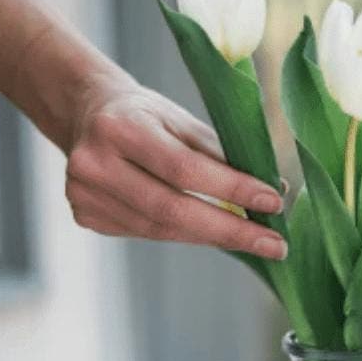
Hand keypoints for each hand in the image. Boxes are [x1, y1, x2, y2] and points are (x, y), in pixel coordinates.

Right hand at [64, 75, 286, 258]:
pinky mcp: (87, 216)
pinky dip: (187, 235)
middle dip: (232, 231)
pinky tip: (214, 234)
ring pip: (164, 229)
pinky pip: (149, 234)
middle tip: (276, 246)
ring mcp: (84, 194)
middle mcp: (94, 163)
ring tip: (254, 242)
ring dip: (214, 238)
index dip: (232, 190)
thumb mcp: (183, 122)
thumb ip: (224, 155)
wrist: (88, 114)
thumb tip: (277, 191)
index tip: (274, 202)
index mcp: (120, 127)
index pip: (185, 168)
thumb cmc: (148, 117)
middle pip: (173, 210)